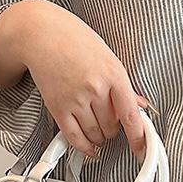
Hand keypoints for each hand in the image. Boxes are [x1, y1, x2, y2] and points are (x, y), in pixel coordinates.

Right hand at [0, 0, 150, 161]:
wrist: (41, 33)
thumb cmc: (74, 40)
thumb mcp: (107, 57)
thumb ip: (123, 84)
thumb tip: (139, 105)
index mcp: (114, 74)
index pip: (130, 114)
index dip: (138, 136)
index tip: (141, 147)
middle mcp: (96, 88)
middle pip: (112, 126)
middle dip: (114, 129)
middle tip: (111, 124)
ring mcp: (76, 99)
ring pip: (95, 134)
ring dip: (100, 138)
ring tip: (100, 131)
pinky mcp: (58, 107)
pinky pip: (74, 137)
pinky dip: (84, 147)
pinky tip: (89, 148)